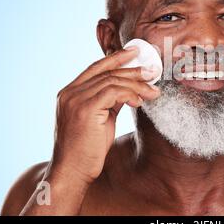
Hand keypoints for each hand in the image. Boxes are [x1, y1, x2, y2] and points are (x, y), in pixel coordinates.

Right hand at [49, 47, 159, 185]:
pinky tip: (140, 101)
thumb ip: (109, 101)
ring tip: (153, 91)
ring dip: (137, 84)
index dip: (116, 57)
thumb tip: (129, 90)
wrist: (72, 171)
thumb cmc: (86, 149)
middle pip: (106, 71)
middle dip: (132, 70)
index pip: (96, 67)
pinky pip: (114, 92)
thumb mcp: (99, 119)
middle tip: (152, 71)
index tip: (135, 52)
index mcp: (70, 93)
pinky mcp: (85, 108)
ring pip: (112, 80)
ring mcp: (75, 99)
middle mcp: (70, 92)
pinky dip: (130, 94)